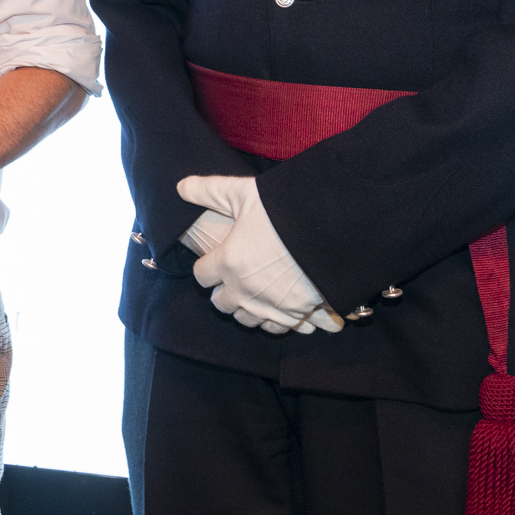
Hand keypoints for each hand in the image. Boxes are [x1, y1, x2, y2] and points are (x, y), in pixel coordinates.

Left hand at [176, 174, 340, 334]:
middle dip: (223, 291)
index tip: (214, 259)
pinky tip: (278, 306)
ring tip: (253, 293)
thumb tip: (180, 186)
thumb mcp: (243, 193)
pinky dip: (274, 320)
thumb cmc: (284, 210)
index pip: (201, 276)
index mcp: (227, 262)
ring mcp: (270, 305)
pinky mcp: (296, 313)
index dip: (205, 267)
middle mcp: (244, 290)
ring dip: (245, 308)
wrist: (334, 229)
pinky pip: (277, 327)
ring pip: (246, 320)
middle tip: (233, 276)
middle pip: (221, 303)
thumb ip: (208, 190)